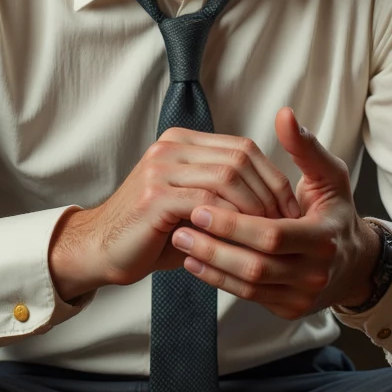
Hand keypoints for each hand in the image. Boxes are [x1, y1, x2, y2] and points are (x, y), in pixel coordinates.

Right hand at [47, 128, 300, 302]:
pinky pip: (207, 203)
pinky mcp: (155, 196)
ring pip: (228, 177)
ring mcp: (161, 168)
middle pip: (240, 158)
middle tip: (286, 224)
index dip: (273, 177)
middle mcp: (171, 147)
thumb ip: (223, 191)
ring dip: (254, 208)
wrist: (101, 249)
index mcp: (182, 142)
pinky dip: (231, 221)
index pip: (243, 148)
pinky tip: (241, 240)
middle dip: (269, 192)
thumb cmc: (152, 232)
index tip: (290, 209)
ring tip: (267, 234)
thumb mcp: (192, 204)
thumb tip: (275, 199)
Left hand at [168, 107, 382, 319]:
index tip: (201, 204)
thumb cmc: (334, 211)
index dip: (234, 222)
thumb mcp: (329, 177)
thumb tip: (285, 116)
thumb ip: (305, 148)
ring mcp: (302, 296)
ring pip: (248, 285)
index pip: (273, 234)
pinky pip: (248, 296)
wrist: (353, 261)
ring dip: (211, 264)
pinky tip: (194, 261)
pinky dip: (218, 280)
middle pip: (257, 264)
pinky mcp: (288, 309)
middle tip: (182, 222)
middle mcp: (315, 273)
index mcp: (324, 238)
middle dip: (215, 245)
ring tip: (180, 239)